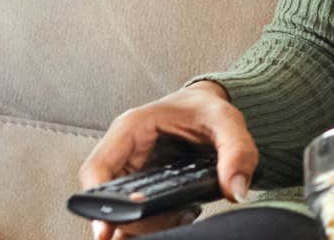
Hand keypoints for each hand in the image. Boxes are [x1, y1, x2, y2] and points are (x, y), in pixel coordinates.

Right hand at [78, 80, 256, 239]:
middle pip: (105, 196)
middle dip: (126, 219)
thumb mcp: (228, 121)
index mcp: (131, 128)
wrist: (208, 107)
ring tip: (180, 218)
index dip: (98, 200)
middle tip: (160, 227)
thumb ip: (237, 152)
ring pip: (118, 209)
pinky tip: (179, 220)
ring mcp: (130, 171)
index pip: (97, 167)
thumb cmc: (209, 108)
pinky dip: (150, 224)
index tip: (111, 225)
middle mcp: (123, 152)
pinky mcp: (141, 186)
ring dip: (139, 225)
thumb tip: (235, 190)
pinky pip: (134, 213)